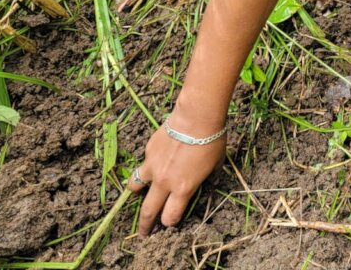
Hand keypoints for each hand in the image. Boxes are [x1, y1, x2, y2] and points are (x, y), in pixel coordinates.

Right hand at [127, 110, 226, 235]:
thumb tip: (204, 182)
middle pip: (148, 211)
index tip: (170, 223)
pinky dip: (149, 165)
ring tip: (138, 195)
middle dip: (145, 226)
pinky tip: (158, 158)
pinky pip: (145, 163)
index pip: (170, 217)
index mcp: (182, 189)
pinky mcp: (148, 152)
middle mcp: (164, 182)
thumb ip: (206, 179)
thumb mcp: (215, 165)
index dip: (170, 223)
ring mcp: (153, 167)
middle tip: (143, 234)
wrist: (196, 117)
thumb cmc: (212, 141)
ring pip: (135, 187)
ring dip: (137, 194)